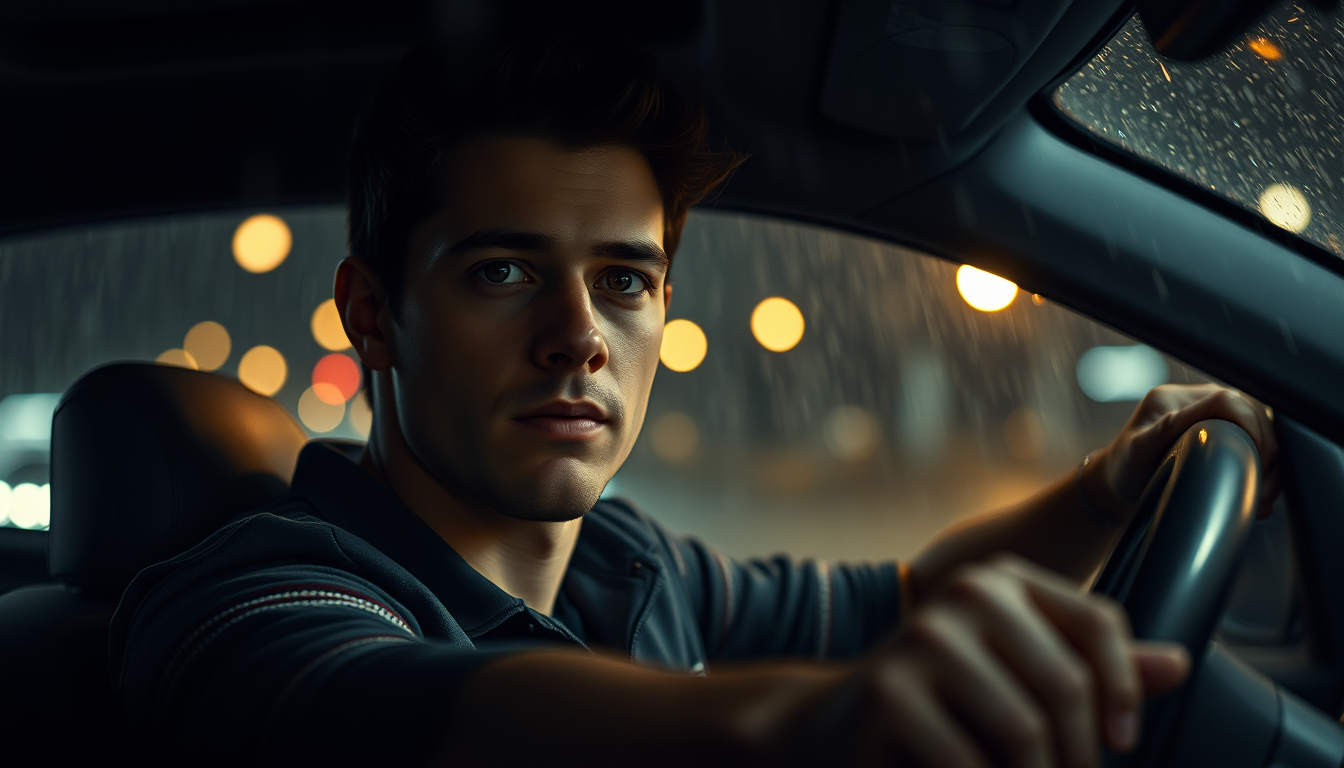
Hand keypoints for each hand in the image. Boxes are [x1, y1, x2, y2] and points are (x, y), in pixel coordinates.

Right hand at [791, 555, 1187, 767]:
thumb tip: (1179, 665)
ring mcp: (924, 637)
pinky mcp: (890, 689)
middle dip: (1078, 758)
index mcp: (1003, 581)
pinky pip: (969, 760)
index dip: (1124, 689)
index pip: (1097, 623)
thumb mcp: (1020, 680)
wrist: (834, 726)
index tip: (1121, 742)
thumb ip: (1091, 669)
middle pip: (1066, 686)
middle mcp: (966, 593)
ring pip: (1024, 730)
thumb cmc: (942, 707)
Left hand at [1087, 384, 1279, 520]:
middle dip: (1268, 452)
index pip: (1230, 401)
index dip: (1252, 430)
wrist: (1120, 480)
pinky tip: (1259, 491)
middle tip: (1261, 490)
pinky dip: (1267, 467)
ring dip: (1272, 462)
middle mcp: (1198, 399)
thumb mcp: (1136, 450)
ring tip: (1262, 495)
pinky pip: (1259, 440)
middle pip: (1255, 413)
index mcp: (1175, 399)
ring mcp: (1213, 413)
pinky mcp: (1224, 429)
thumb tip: (1189, 422)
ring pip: (1264, 427)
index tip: (1254, 464)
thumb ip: (1162, 432)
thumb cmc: (1125, 468)